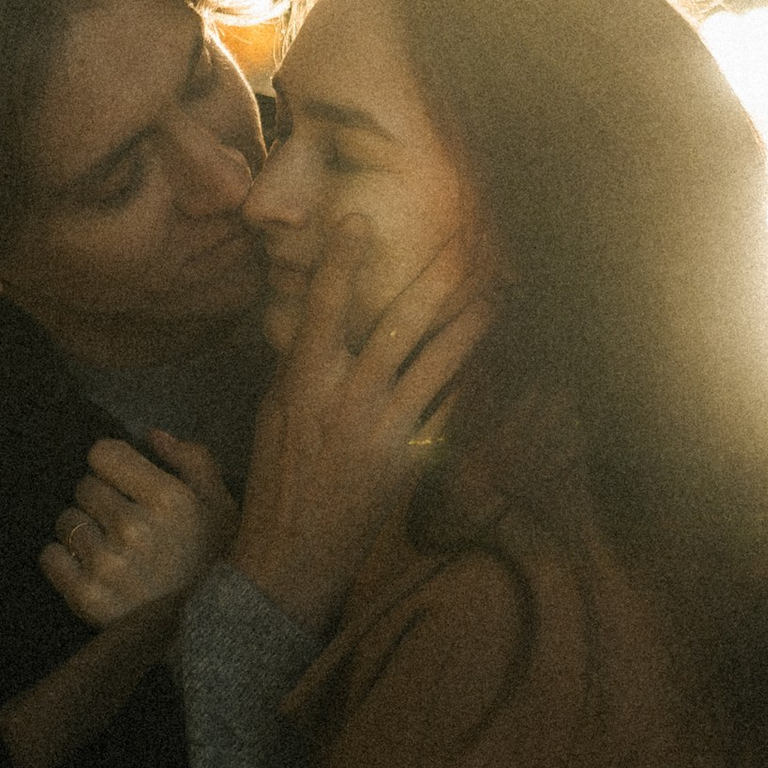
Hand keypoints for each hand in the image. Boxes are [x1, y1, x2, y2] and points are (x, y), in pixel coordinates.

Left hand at [41, 432, 235, 629]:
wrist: (209, 634)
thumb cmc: (215, 563)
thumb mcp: (222, 506)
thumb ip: (193, 462)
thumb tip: (151, 435)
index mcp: (168, 499)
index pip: (103, 453)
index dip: (112, 464)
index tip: (123, 481)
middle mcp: (133, 527)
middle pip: (84, 486)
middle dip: (100, 499)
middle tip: (120, 521)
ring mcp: (107, 564)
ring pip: (67, 520)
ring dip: (83, 529)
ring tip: (107, 547)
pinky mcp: (86, 596)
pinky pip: (50, 556)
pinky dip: (63, 558)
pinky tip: (87, 566)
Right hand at [233, 230, 493, 632]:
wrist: (298, 548)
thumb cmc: (278, 474)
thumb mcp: (274, 412)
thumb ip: (300, 366)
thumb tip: (319, 323)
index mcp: (305, 380)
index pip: (326, 307)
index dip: (341, 260)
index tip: (357, 219)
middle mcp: (349, 396)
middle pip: (399, 326)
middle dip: (432, 284)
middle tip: (459, 249)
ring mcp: (385, 426)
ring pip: (437, 363)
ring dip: (468, 327)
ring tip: (493, 298)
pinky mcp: (410, 455)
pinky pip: (445, 407)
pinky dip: (464, 381)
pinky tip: (482, 360)